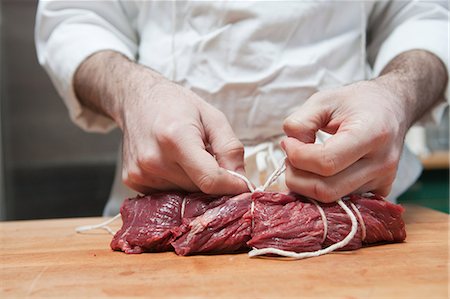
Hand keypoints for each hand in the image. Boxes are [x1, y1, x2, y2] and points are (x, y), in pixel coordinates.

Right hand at [75, 51, 247, 194]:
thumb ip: (231, 149)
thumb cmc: (176, 104)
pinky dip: (178, 184)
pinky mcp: (133, 181)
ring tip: (191, 158)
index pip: (210, 180)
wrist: (136, 99)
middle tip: (214, 162)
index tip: (244, 186)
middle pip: (199, 189)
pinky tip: (175, 164)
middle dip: (215, 182)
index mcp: (176, 139)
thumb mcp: (213, 117)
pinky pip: (167, 194)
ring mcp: (140, 173)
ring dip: (195, 184)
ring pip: (184, 195)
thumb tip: (243, 183)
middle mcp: (154, 160)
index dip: (232, 187)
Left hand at [281, 78, 407, 201]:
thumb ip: (300, 123)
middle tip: (289, 156)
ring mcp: (384, 180)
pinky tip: (316, 173)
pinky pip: (343, 201)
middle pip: (326, 189)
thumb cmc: (356, 101)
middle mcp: (382, 162)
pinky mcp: (381, 190)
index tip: (288, 143)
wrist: (392, 107)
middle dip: (296, 176)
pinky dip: (321, 190)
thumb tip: (289, 148)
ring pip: (332, 199)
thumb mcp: (322, 100)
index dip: (298, 156)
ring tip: (302, 161)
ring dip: (306, 184)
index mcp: (372, 134)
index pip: (326, 162)